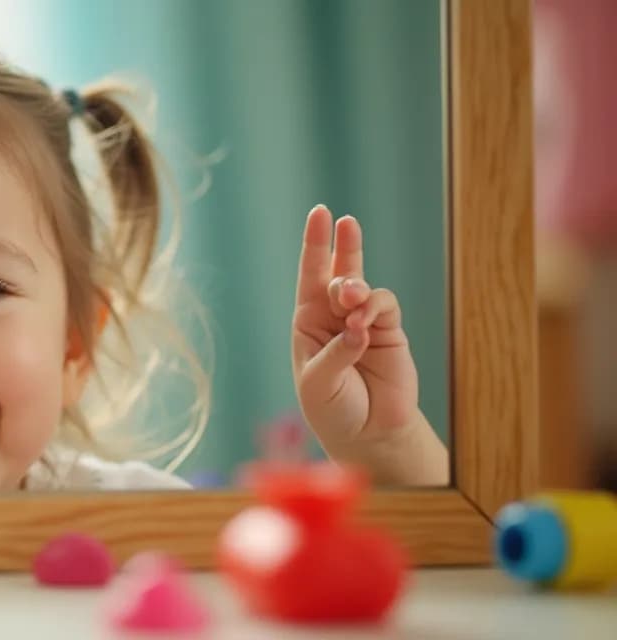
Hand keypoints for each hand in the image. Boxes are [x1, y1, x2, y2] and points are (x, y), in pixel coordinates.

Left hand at [291, 205, 420, 449]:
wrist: (367, 433)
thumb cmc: (332, 408)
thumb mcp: (319, 383)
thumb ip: (337, 353)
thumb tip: (359, 328)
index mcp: (307, 322)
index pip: (309, 275)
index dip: (315, 244)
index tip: (321, 212)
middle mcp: (333, 316)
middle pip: (337, 269)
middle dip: (342, 245)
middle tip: (346, 223)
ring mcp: (363, 321)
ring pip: (362, 285)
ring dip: (355, 289)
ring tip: (350, 302)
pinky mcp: (390, 331)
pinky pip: (384, 305)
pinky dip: (373, 309)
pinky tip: (363, 328)